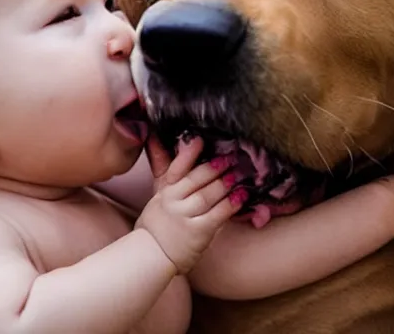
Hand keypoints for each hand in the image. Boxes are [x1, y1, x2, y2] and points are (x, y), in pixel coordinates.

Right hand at [136, 133, 246, 273]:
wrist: (151, 256)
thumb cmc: (157, 223)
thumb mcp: (157, 194)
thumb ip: (163, 169)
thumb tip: (155, 138)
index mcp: (164, 190)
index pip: (176, 168)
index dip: (188, 153)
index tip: (199, 140)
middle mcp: (172, 201)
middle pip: (196, 180)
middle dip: (215, 168)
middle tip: (231, 157)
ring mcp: (184, 216)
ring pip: (208, 195)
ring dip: (225, 184)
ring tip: (239, 174)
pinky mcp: (197, 232)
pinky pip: (217, 214)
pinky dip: (230, 205)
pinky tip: (241, 197)